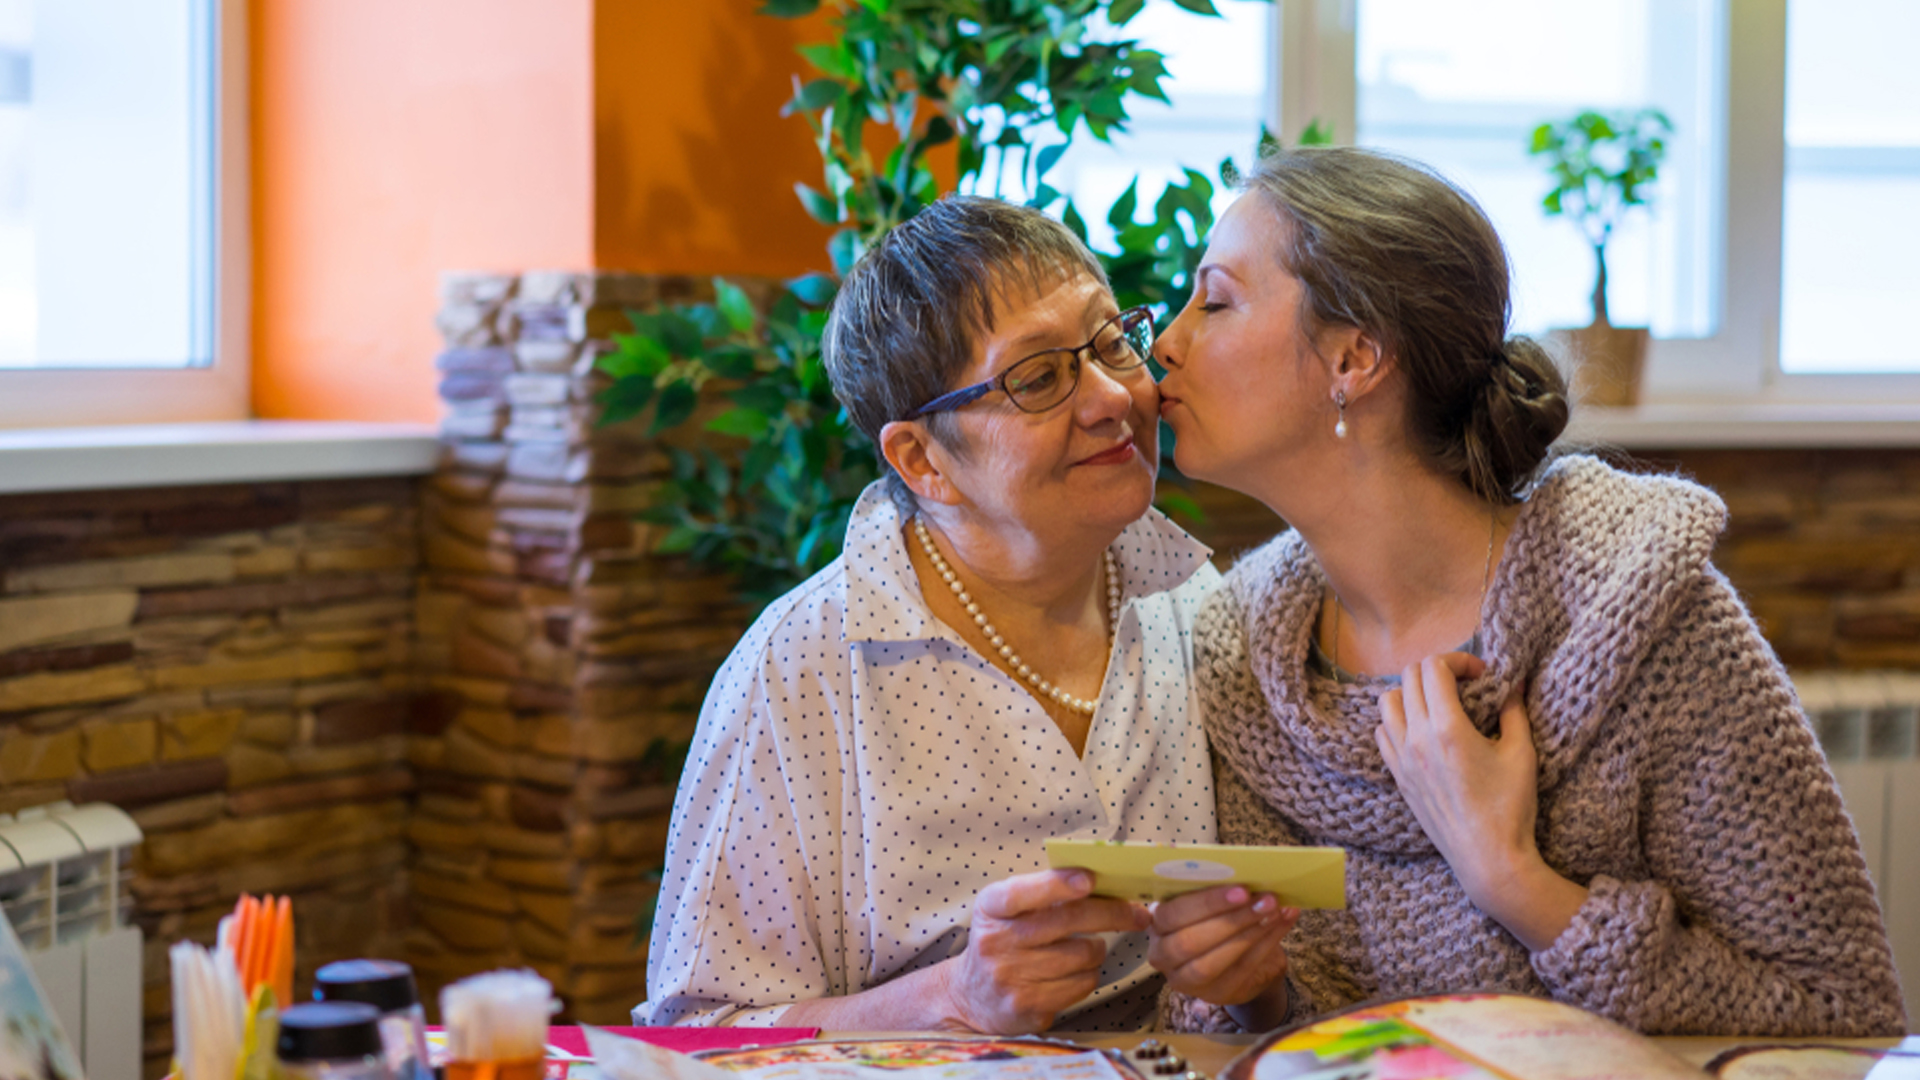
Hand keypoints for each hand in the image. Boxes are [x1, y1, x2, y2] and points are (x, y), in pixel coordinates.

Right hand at [936, 869, 1150, 1033]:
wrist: (972, 994)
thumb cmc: (1003, 940)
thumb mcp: (1008, 909)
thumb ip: (1043, 893)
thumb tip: (1103, 883)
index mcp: (991, 908)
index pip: (1023, 892)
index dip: (1058, 884)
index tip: (1090, 879)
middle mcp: (997, 942)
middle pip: (1066, 921)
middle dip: (1111, 913)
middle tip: (1136, 913)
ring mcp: (1010, 977)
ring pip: (1081, 955)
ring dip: (1097, 949)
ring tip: (1089, 947)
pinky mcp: (1027, 1006)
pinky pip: (1080, 985)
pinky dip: (1089, 975)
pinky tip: (1076, 971)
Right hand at [1147, 885, 1299, 1015]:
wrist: (1235, 953)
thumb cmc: (1216, 916)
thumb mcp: (1208, 900)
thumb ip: (1216, 887)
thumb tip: (1246, 871)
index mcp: (1156, 922)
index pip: (1172, 914)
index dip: (1206, 903)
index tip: (1242, 890)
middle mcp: (1162, 955)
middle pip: (1189, 942)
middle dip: (1231, 920)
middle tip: (1266, 900)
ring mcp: (1186, 980)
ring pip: (1212, 962)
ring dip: (1250, 934)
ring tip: (1276, 910)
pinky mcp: (1215, 994)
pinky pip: (1241, 970)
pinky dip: (1266, 944)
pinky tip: (1282, 922)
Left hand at [1376, 654, 1588, 952]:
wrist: (1488, 858)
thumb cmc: (1510, 807)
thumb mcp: (1521, 753)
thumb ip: (1514, 710)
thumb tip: (1515, 681)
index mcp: (1447, 728)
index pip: (1434, 667)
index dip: (1458, 659)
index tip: (1481, 674)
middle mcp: (1416, 739)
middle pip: (1408, 677)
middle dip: (1437, 670)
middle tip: (1463, 683)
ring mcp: (1401, 759)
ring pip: (1387, 702)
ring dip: (1412, 692)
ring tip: (1439, 703)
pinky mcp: (1397, 777)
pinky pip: (1382, 733)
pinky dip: (1397, 721)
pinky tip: (1423, 730)